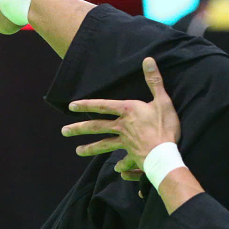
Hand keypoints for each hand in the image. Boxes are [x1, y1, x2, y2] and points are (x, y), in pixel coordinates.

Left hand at [61, 57, 180, 169]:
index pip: (103, 106)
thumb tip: (148, 59)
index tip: (71, 106)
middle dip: (79, 128)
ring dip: (90, 148)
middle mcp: (122, 127)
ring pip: (104, 145)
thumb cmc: (164, 126)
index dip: (87, 104)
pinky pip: (125, 160)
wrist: (164, 154)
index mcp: (128, 111)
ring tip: (78, 151)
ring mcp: (126, 142)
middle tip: (64, 132)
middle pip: (97, 127)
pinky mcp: (133, 155)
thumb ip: (154, 80)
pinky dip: (121, 165)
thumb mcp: (162, 100)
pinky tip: (117, 168)